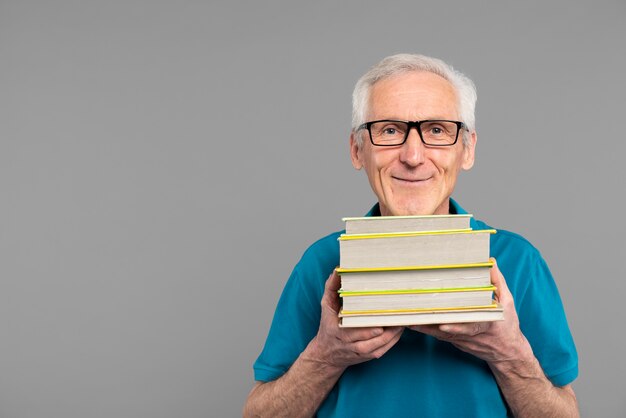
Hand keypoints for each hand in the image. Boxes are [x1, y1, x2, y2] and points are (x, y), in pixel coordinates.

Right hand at [304, 269, 403, 370]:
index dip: (367, 329)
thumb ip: (331, 288)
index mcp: (338, 332)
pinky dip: (392, 341)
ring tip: (401, 322)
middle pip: (370, 340)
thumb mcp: (326, 306)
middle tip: (397, 318)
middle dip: (385, 331)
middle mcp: (349, 344)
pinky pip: (382, 350)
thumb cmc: (328, 326)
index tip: (379, 323)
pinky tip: (399, 330)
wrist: (327, 353)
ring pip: (378, 345)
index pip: (353, 332)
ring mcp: (360, 352)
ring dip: (392, 335)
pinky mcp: (368, 356)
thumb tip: (337, 271)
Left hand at [409, 258, 531, 363]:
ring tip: (407, 318)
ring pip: (440, 334)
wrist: (507, 353)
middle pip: (448, 330)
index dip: (457, 326)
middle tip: (415, 316)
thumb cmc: (507, 325)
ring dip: (424, 327)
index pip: (471, 326)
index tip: (443, 324)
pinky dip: (426, 329)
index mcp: (486, 323)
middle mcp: (471, 334)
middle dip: (431, 325)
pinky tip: (412, 322)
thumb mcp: (507, 302)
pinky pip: (438, 335)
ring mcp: (461, 339)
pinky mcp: (454, 341)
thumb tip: (490, 261)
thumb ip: (497, 281)